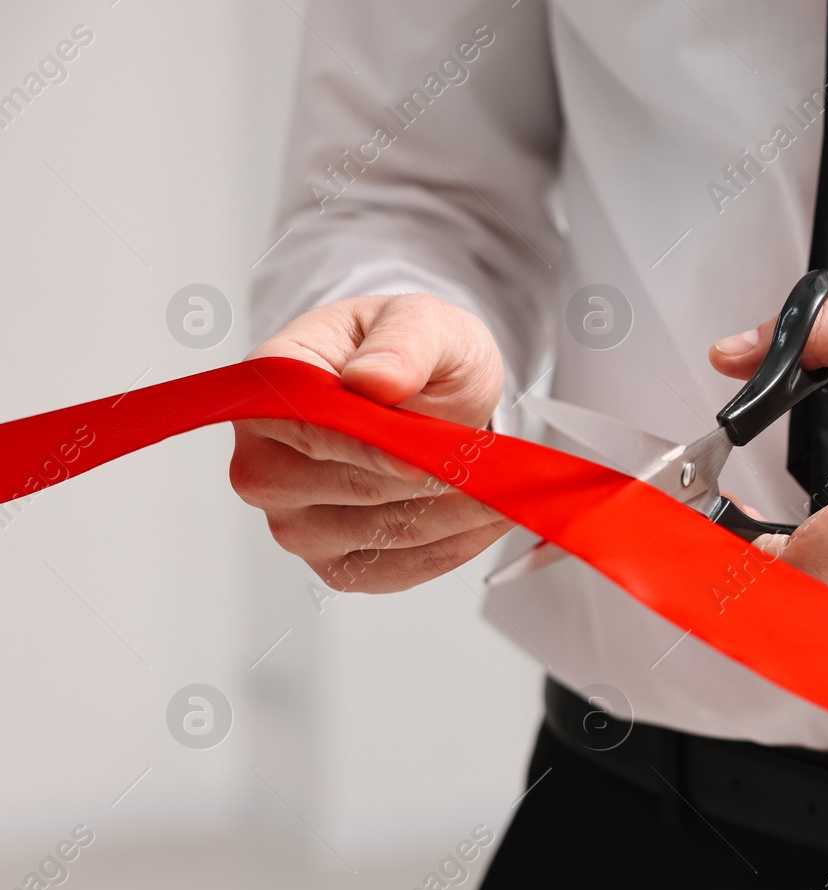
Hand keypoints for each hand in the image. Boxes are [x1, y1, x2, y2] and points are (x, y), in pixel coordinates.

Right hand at [230, 294, 512, 592]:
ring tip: (502, 481)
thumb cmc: (411, 351)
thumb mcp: (421, 321)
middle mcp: (264, 462)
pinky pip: (399, 569)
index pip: (305, 429)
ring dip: (457, 512)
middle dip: (430, 477)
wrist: (428, 389)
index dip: (369, 446)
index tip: (423, 452)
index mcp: (269, 387)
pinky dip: (455, 544)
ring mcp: (293, 520)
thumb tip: (373, 378)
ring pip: (386, 532)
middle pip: (350, 488)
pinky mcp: (334, 562)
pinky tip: (486, 514)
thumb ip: (401, 342)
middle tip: (490, 462)